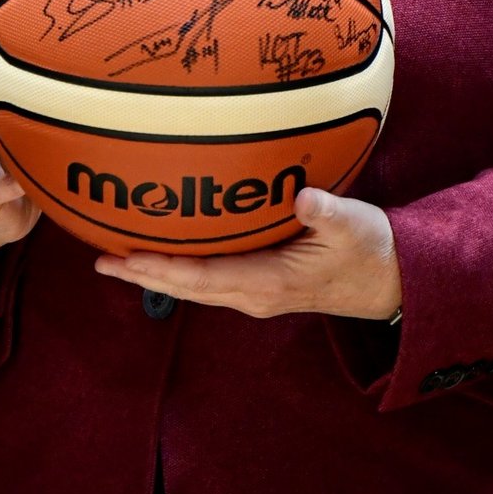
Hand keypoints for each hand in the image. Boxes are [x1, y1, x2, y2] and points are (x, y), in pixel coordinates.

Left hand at [94, 186, 401, 320]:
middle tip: (99, 260)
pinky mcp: (263, 282)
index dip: (162, 268)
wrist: (393, 281)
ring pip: (195, 286)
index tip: (125, 258)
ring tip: (118, 258)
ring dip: (157, 273)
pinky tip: (168, 251)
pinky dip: (181, 268)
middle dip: (143, 274)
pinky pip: (211, 278)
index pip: (203, 278)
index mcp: (270, 283)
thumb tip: (306, 198)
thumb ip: (329, 212)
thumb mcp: (354, 226)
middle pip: (188, 287)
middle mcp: (255, 294)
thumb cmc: (372, 250)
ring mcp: (257, 292)